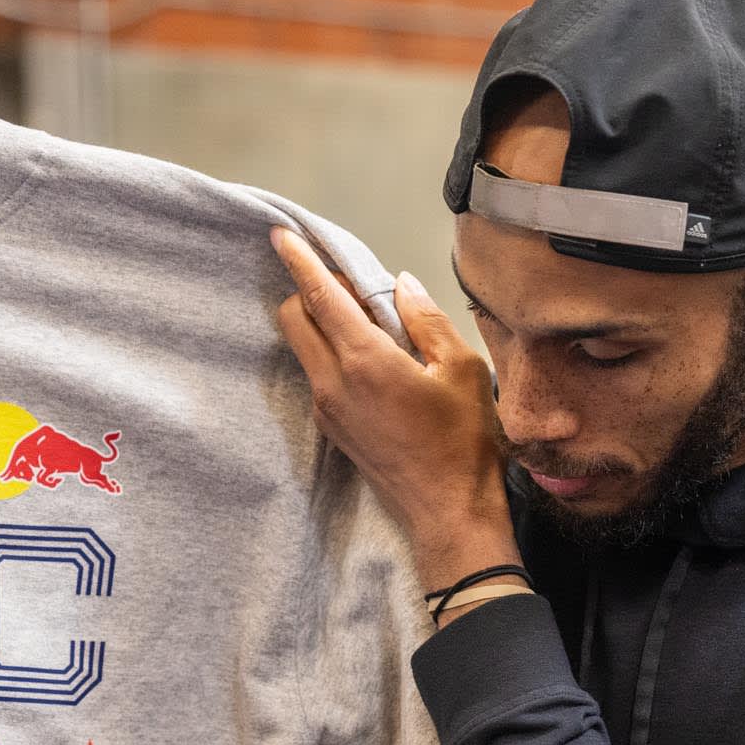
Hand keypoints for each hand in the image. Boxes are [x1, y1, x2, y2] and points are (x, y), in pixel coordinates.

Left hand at [270, 228, 516, 593]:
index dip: (299, 261)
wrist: (447, 509)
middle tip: (351, 289)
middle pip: (293, 318)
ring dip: (321, 323)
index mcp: (365, 360)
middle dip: (308, 291)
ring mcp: (326, 408)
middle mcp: (333, 382)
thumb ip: (426, 320)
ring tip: (369, 326)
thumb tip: (401, 285)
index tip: (281, 235)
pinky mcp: (331, 428)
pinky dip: (330, 353)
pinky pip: (317, 375)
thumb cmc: (463, 439)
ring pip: (303, 347)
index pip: (319, 296)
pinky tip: (371, 362)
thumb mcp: (461, 368)